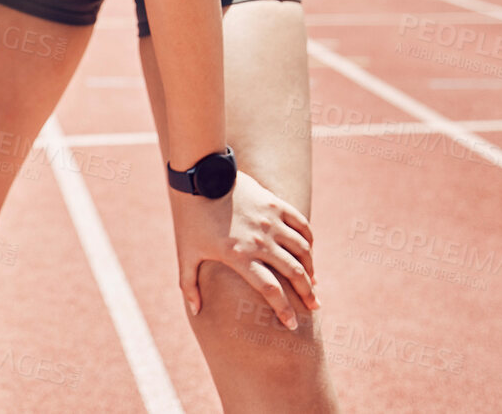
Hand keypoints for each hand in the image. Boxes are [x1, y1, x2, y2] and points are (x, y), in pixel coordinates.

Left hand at [172, 168, 317, 328]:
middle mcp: (259, 240)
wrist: (199, 177)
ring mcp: (270, 221)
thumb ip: (189, 285)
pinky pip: (301, 225)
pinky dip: (309, 241)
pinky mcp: (275, 204)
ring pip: (302, 250)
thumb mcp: (186, 253)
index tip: (291, 325)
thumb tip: (196, 311)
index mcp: (239, 255)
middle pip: (294, 272)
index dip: (284, 310)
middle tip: (315, 306)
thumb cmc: (190, 218)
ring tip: (314, 283)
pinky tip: (309, 253)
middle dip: (307, 293)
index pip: (270, 289)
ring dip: (311, 269)